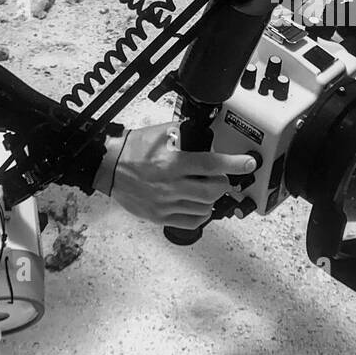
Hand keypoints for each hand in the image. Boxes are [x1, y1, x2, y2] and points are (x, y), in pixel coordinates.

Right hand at [94, 121, 256, 227]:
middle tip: (223, 178)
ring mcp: (165, 203)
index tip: (248, 163)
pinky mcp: (159, 216)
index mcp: (173, 162)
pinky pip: (190, 222)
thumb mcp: (159, 133)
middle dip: (224, 183)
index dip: (234, 164)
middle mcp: (171, 185)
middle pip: (213, 191)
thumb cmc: (132, 150)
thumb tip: (204, 132)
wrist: (107, 167)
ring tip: (208, 190)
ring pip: (204, 208)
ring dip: (213, 199)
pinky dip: (201, 215)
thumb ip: (183, 132)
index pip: (212, 164)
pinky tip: (198, 205)